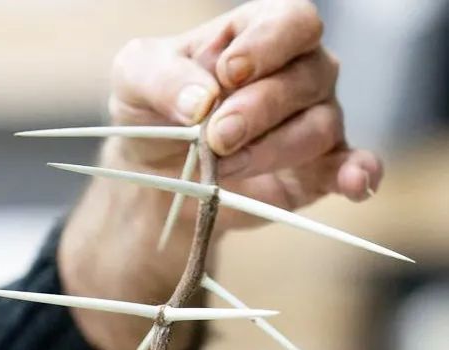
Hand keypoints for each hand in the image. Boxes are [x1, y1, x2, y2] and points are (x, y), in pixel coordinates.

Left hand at [60, 0, 381, 349]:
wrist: (155, 178)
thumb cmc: (150, 115)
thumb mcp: (133, 80)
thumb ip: (161, 77)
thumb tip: (202, 100)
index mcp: (257, 37)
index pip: (292, 23)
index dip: (267, 46)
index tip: (228, 73)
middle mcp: (296, 75)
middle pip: (308, 76)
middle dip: (258, 110)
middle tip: (215, 138)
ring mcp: (310, 123)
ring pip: (321, 126)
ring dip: (274, 149)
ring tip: (225, 168)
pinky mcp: (313, 172)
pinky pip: (351, 167)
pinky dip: (358, 174)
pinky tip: (353, 185)